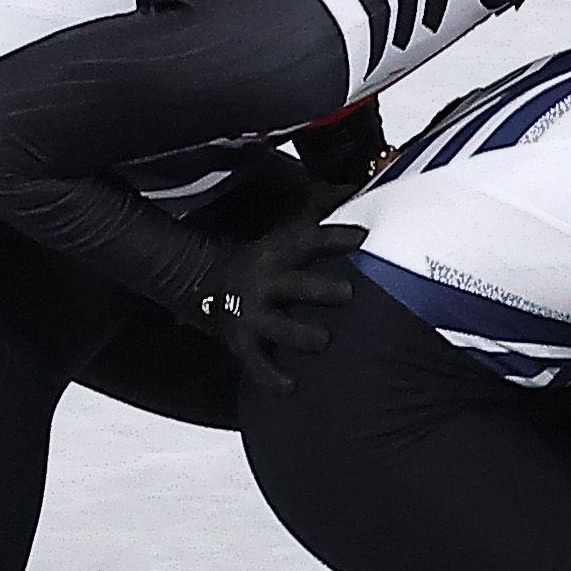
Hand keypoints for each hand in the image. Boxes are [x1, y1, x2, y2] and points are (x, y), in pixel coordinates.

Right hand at [218, 218, 364, 390]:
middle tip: (348, 293)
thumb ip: (319, 210)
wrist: (206, 282)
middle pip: (293, 284)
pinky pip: (257, 363)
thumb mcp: (285, 233)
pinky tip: (291, 386)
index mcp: (279, 252)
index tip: (363, 238)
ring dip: (299, 333)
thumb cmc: (266, 261)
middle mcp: (265, 281)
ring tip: (322, 339)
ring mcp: (252, 312)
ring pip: (276, 326)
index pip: (309, 240)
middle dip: (319, 288)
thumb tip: (354, 184)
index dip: (335, 237)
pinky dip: (272, 376)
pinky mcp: (242, 341)